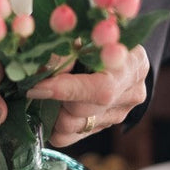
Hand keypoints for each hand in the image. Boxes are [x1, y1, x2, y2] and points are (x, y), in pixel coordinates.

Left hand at [26, 45, 148, 147]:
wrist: (118, 50)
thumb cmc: (99, 35)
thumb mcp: (85, 31)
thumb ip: (65, 46)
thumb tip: (40, 69)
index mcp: (132, 64)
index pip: (101, 88)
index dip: (66, 90)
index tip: (37, 87)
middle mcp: (131, 93)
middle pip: (83, 111)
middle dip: (55, 98)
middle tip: (41, 83)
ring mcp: (119, 114)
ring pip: (73, 126)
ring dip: (53, 110)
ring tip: (49, 90)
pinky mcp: (104, 126)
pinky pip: (69, 137)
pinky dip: (53, 124)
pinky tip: (53, 105)